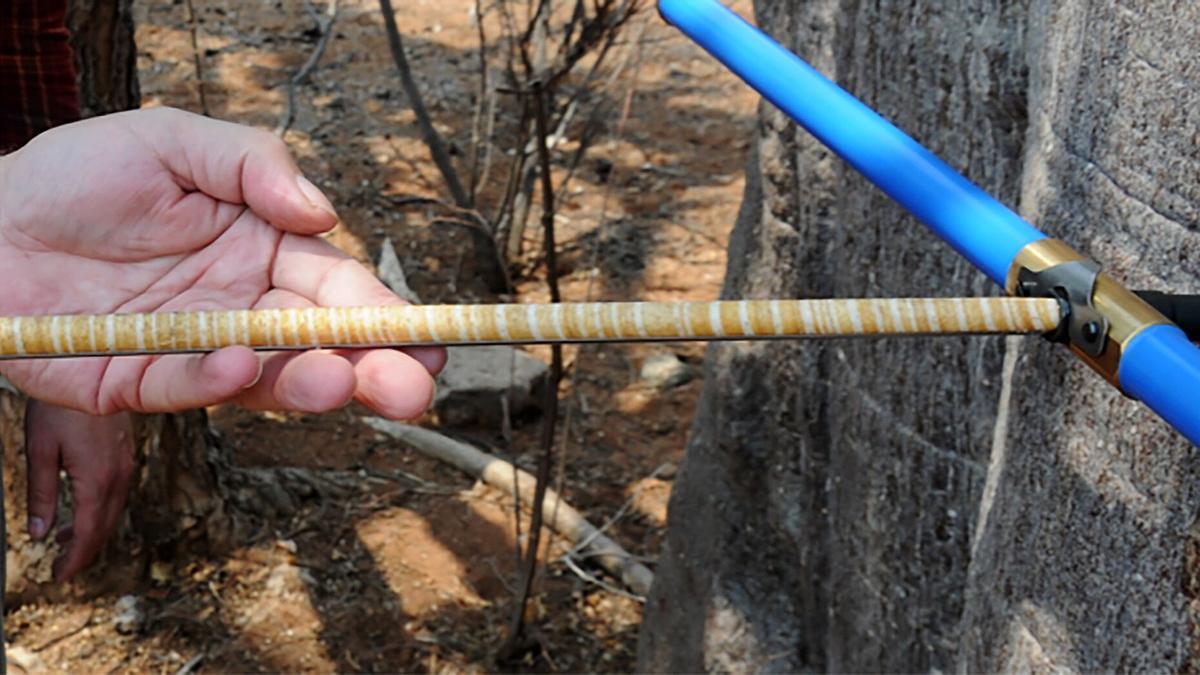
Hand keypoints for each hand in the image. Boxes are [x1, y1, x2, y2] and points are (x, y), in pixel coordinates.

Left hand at [0, 107, 444, 417]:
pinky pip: (186, 386)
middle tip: (412, 389)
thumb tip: (325, 211)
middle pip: (321, 346)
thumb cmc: (77, 177)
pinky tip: (238, 362)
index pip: (340, 288)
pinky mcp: (141, 384)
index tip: (431, 340)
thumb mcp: (172, 141)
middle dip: (373, 369)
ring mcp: (197, 350)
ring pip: (268, 378)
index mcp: (265, 250)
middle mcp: (243, 306)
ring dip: (310, 384)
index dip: (387, 315)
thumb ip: (253, 164)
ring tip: (343, 384)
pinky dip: (215, 379)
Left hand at [25, 399, 134, 579]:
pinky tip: (83, 508)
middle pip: (105, 527)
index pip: (90, 533)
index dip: (75, 560)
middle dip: (84, 551)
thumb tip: (40, 533)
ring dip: (92, 530)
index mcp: (97, 480)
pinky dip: (100, 510)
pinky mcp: (126, 455)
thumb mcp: (40, 451)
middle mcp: (119, 476)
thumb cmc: (60, 408)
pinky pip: (117, 493)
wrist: (93, 370)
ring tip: (65, 540)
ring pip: (113, 511)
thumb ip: (42, 495)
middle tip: (61, 567)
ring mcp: (126, 465)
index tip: (59, 576)